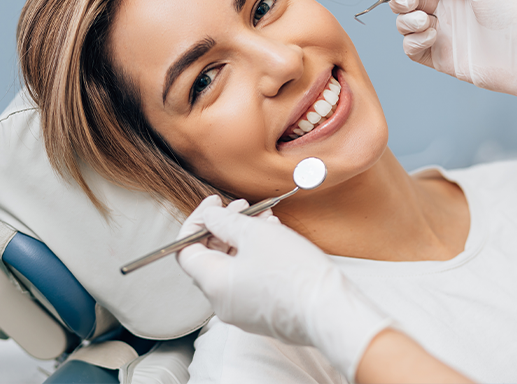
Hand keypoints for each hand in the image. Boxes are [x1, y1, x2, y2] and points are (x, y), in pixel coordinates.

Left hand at [176, 196, 391, 381]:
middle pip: (210, 257)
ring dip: (244, 238)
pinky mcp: (262, 313)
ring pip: (233, 265)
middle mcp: (222, 302)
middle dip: (225, 226)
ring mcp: (242, 310)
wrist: (331, 310)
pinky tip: (275, 237)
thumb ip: (224, 221)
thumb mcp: (255, 234)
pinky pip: (249, 279)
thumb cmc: (293, 272)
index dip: (197, 222)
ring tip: (265, 218)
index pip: (185, 250)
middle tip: (243, 207)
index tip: (214, 204)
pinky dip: (255, 255)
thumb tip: (208, 216)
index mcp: (213, 283)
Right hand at [386, 0, 516, 106]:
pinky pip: (410, 47)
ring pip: (403, 23)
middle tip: (412, 0)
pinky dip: (413, 40)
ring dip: (407, 20)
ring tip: (426, 21)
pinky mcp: (436, 56)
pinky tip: (432, 36)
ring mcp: (440, 32)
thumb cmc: (511, 9)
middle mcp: (445, 8)